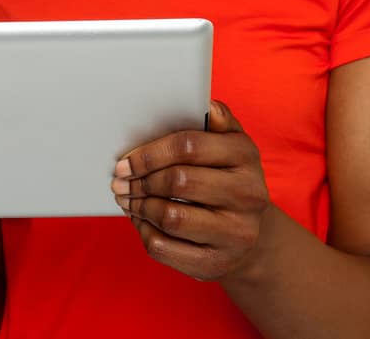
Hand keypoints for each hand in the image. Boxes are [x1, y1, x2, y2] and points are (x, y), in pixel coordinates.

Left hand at [112, 100, 269, 280]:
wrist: (250, 237)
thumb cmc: (229, 180)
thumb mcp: (232, 147)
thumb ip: (219, 123)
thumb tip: (209, 106)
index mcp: (246, 156)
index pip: (189, 145)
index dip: (149, 153)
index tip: (124, 161)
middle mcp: (248, 195)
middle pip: (178, 181)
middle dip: (140, 180)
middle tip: (119, 181)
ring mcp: (235, 233)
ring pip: (170, 217)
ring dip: (139, 206)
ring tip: (126, 199)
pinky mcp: (216, 263)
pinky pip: (164, 248)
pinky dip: (143, 232)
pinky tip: (140, 221)